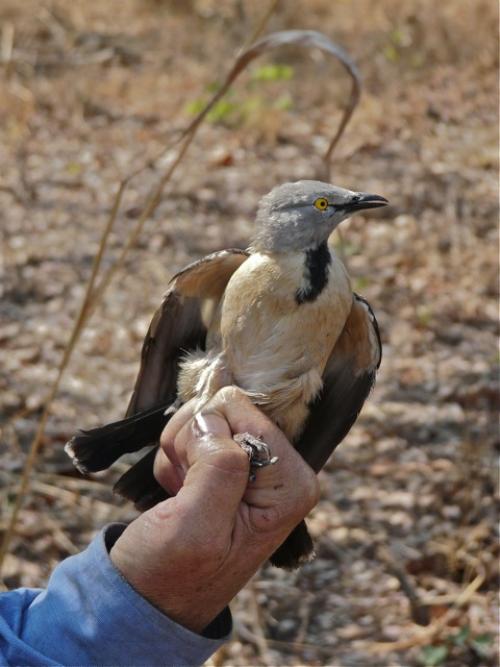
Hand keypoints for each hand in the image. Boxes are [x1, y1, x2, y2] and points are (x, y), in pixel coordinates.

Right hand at [110, 387, 318, 632]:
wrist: (147, 594)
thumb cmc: (173, 573)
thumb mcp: (196, 528)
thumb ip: (218, 467)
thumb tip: (216, 416)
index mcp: (292, 483)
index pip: (244, 409)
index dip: (207, 436)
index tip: (195, 481)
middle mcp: (281, 469)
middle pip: (223, 408)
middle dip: (192, 444)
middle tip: (186, 491)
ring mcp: (253, 465)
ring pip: (202, 416)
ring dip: (179, 453)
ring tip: (182, 496)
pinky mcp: (227, 462)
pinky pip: (191, 431)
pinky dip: (174, 460)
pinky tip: (179, 493)